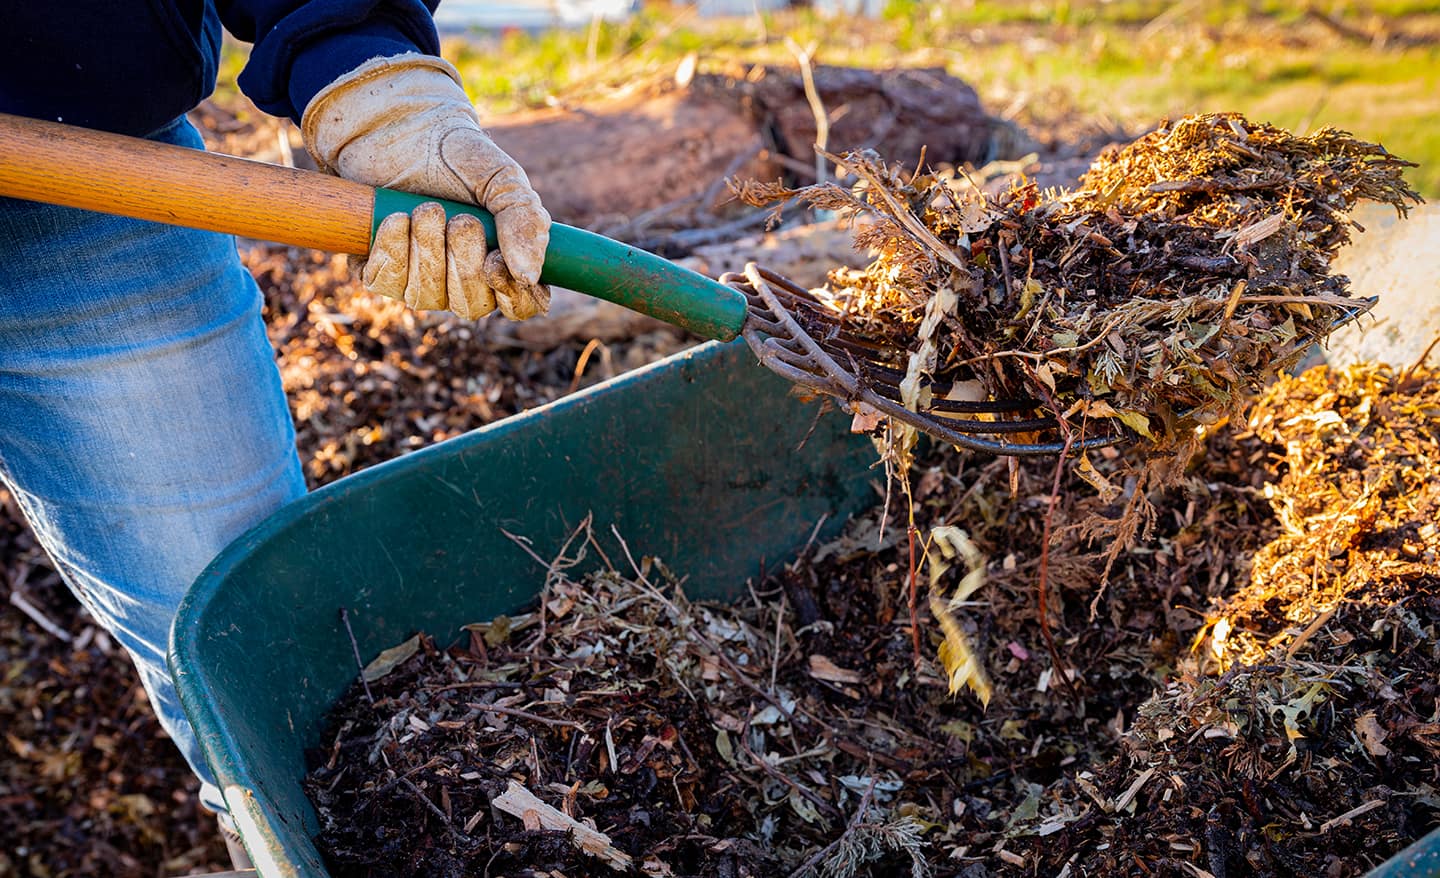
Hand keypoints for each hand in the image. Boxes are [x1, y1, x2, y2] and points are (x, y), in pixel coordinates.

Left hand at [302, 54, 550, 319]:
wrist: (396, 128)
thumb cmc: (455, 154)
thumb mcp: (500, 176)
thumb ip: (524, 219)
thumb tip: (529, 274)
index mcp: (505, 260)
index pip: (522, 305)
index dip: (513, 297)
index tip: (494, 263)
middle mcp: (464, 280)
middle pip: (471, 306)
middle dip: (463, 262)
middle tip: (460, 219)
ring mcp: (420, 280)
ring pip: (426, 297)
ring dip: (428, 250)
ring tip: (427, 209)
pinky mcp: (380, 271)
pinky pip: (386, 283)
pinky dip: (392, 250)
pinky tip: (396, 218)